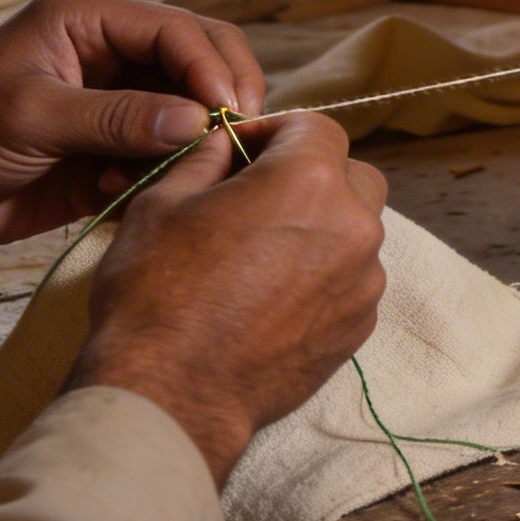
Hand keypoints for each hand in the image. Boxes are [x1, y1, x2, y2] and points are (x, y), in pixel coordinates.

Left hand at [0, 0, 265, 294]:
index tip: (227, 113)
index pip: (177, 29)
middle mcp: (114, 52)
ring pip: (190, 111)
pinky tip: (119, 192)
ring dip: (186, 144)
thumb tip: (197, 120)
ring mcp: (119, 101)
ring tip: (160, 173)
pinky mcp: (117, 147)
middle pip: (199, 60)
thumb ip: (115, 116)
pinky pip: (166, 154)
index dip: (210, 66)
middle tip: (233, 140)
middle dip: (218, 98)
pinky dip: (160, 174)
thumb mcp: (30, 115)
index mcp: (90, 20)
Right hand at [67, 112, 387, 484]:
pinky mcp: (359, 325)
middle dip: (313, 176)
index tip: (243, 151)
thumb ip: (207, 159)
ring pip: (355, 230)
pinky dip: (323, 276)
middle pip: (351, 176)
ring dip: (320, 229)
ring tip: (262, 255)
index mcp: (309, 180)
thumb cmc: (155, 293)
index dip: (277, 132)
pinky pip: (351, 280)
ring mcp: (363, 279)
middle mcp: (353, 224)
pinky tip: (272, 298)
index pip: (316, 127)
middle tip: (259, 199)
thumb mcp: (163, 203)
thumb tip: (227, 143)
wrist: (170, 394)